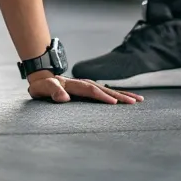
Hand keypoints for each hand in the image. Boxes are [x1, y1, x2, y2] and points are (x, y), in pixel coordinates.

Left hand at [27, 73, 143, 104]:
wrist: (42, 77)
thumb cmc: (42, 86)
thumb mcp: (41, 88)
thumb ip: (51, 91)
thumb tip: (63, 98)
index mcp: (73, 84)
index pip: (90, 91)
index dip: (102, 96)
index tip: (114, 103)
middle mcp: (83, 83)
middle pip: (104, 89)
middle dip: (119, 95)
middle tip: (135, 102)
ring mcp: (87, 85)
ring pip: (108, 89)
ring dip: (123, 94)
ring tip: (138, 100)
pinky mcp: (89, 89)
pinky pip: (106, 92)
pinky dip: (118, 95)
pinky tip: (127, 99)